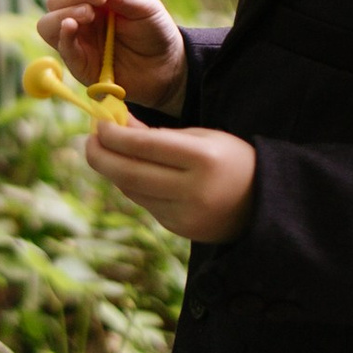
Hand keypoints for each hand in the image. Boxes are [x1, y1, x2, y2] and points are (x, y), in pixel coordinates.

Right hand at [37, 0, 186, 110]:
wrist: (167, 68)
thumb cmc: (156, 32)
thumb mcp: (145, 7)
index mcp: (96, 0)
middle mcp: (82, 19)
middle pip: (55, 2)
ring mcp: (79, 41)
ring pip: (48, 25)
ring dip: (62, 15)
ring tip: (87, 14)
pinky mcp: (80, 65)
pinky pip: (62, 50)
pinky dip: (63, 37)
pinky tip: (71, 26)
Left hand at [83, 119, 256, 243]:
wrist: (264, 202)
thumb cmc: (229, 160)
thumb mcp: (201, 137)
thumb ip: (157, 133)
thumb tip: (114, 123)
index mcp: (204, 159)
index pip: (145, 147)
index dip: (114, 136)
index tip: (98, 124)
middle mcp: (194, 190)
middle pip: (131, 174)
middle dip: (101, 156)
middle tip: (88, 142)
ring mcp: (186, 214)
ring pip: (133, 191)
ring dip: (113, 171)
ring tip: (104, 153)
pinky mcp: (180, 229)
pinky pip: (145, 204)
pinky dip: (132, 187)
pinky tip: (130, 173)